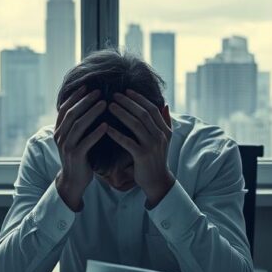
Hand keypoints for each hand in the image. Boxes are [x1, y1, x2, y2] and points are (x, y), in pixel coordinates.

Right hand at [53, 87, 107, 210]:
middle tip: (99, 92)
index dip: (75, 97)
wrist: (73, 181)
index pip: (65, 109)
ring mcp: (67, 146)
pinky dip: (96, 132)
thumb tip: (88, 106)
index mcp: (59, 130)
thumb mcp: (74, 139)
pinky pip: (86, 141)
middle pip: (72, 113)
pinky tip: (106, 125)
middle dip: (85, 101)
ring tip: (105, 104)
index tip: (87, 86)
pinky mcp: (76, 156)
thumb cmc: (78, 157)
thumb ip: (77, 125)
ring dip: (92, 113)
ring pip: (78, 125)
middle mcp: (60, 136)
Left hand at [107, 90, 175, 207]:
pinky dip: (117, 133)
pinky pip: (127, 142)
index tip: (127, 90)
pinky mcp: (142, 156)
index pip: (152, 108)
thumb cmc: (157, 158)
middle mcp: (160, 136)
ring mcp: (151, 146)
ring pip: (136, 124)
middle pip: (143, 113)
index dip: (139, 98)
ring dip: (122, 113)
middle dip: (128, 102)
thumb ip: (165, 122)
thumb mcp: (165, 140)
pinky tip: (106, 128)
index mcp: (165, 130)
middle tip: (114, 94)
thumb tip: (164, 104)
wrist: (158, 181)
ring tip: (109, 106)